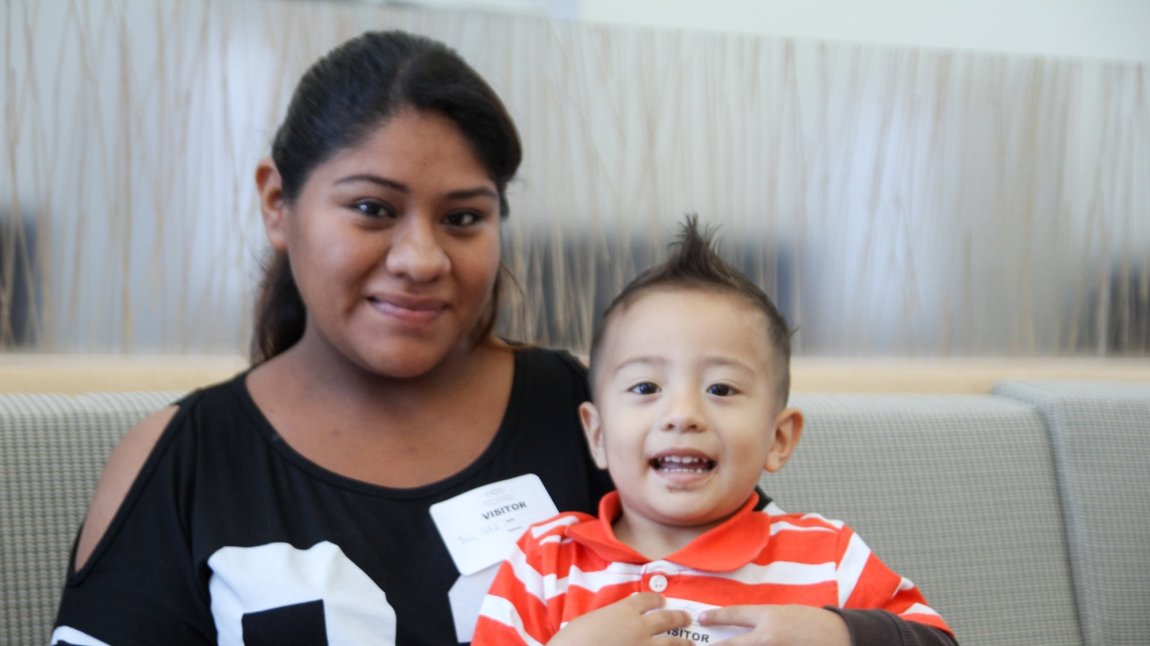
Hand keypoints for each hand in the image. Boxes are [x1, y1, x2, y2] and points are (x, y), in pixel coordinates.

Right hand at [547, 592, 693, 644]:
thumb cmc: (575, 638)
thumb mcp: (594, 619)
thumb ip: (612, 618)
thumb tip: (618, 623)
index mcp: (625, 610)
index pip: (648, 599)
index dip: (657, 599)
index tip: (661, 601)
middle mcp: (640, 627)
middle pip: (667, 619)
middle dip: (679, 618)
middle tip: (687, 618)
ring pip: (672, 643)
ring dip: (683, 643)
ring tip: (690, 644)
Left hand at [699, 605, 849, 645]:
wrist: (840, 635)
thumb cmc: (812, 621)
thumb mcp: (785, 612)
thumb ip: (763, 621)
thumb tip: (743, 628)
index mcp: (768, 617)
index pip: (734, 615)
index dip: (716, 617)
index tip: (702, 619)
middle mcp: (767, 637)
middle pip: (732, 645)